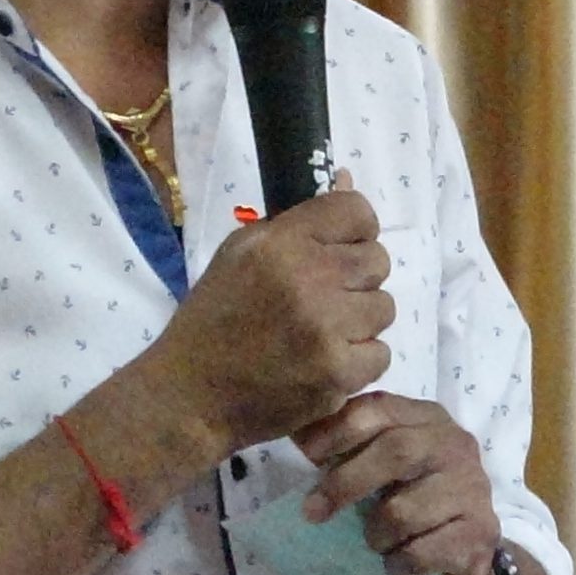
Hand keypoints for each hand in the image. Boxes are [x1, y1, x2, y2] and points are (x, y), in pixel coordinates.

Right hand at [137, 172, 393, 452]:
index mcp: (280, 242)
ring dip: (359, 321)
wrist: (191, 394)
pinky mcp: (338, 373)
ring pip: (384, 308)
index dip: (355, 229)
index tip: (340, 248)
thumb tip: (348, 180)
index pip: (357, 211)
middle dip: (357, 278)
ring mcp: (326, 329)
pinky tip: (324, 362)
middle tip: (326, 297)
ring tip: (323, 333)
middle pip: (378, 260)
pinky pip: (381, 354)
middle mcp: (308, 279)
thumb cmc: (213, 318)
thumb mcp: (240, 253)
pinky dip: (358, 361)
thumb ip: (298, 221)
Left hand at [294, 391, 502, 574]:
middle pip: (396, 452)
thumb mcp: (385, 464)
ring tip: (377, 542)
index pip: (381, 408)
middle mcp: (456, 445)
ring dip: (376, 535)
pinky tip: (399, 563)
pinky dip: (399, 564)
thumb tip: (298, 438)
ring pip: (403, 511)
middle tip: (313, 511)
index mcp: (428, 419)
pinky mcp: (481, 534)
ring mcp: (474, 489)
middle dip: (346, 482)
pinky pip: (421, 553)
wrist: (469, 551)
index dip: (339, 429)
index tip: (305, 454)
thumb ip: (354, 446)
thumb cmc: (416, 501)